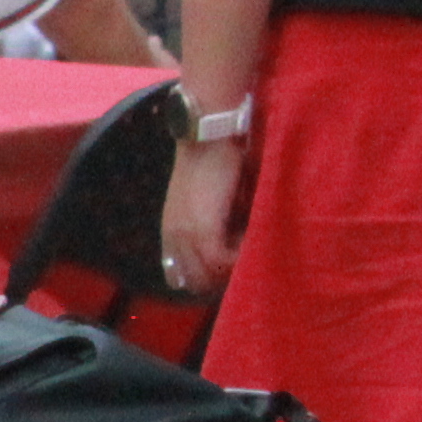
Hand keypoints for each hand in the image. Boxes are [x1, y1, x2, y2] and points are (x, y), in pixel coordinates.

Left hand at [159, 127, 248, 296]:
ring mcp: (185, 237)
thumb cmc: (214, 164)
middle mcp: (173, 239)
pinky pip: (222, 262)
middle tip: (246, 259)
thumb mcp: (207, 204)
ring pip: (208, 276)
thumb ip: (214, 227)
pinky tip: (250, 236)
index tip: (233, 268)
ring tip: (250, 243)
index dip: (209, 278)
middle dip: (222, 278)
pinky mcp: (202, 231)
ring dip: (233, 267)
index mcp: (171, 234)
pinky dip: (240, 256)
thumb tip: (234, 249)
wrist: (207, 138)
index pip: (183, 277)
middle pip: (195, 282)